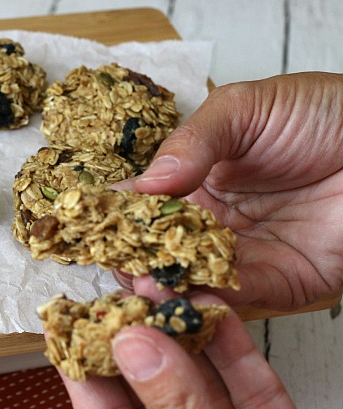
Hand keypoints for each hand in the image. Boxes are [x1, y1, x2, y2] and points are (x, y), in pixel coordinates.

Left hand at [59, 293, 328, 408]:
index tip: (70, 332)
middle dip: (140, 347)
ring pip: (208, 393)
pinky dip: (240, 357)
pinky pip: (258, 398)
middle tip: (123, 298)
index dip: (87, 380)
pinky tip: (217, 317)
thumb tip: (135, 351)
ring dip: (189, 340)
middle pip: (156, 405)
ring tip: (164, 292)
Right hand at [113, 72, 342, 309]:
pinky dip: (209, 299)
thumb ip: (192, 141)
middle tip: (113, 260)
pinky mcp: (277, 285)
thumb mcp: (245, 108)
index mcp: (194, 183)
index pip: (143, 206)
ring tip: (142, 282)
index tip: (88, 223)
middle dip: (132, 258)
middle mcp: (210, 226)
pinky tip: (187, 292)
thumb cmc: (322, 113)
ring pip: (189, 281)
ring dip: (164, 286)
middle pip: (159, 251)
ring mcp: (240, 258)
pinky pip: (236, 298)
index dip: (116, 215)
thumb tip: (143, 183)